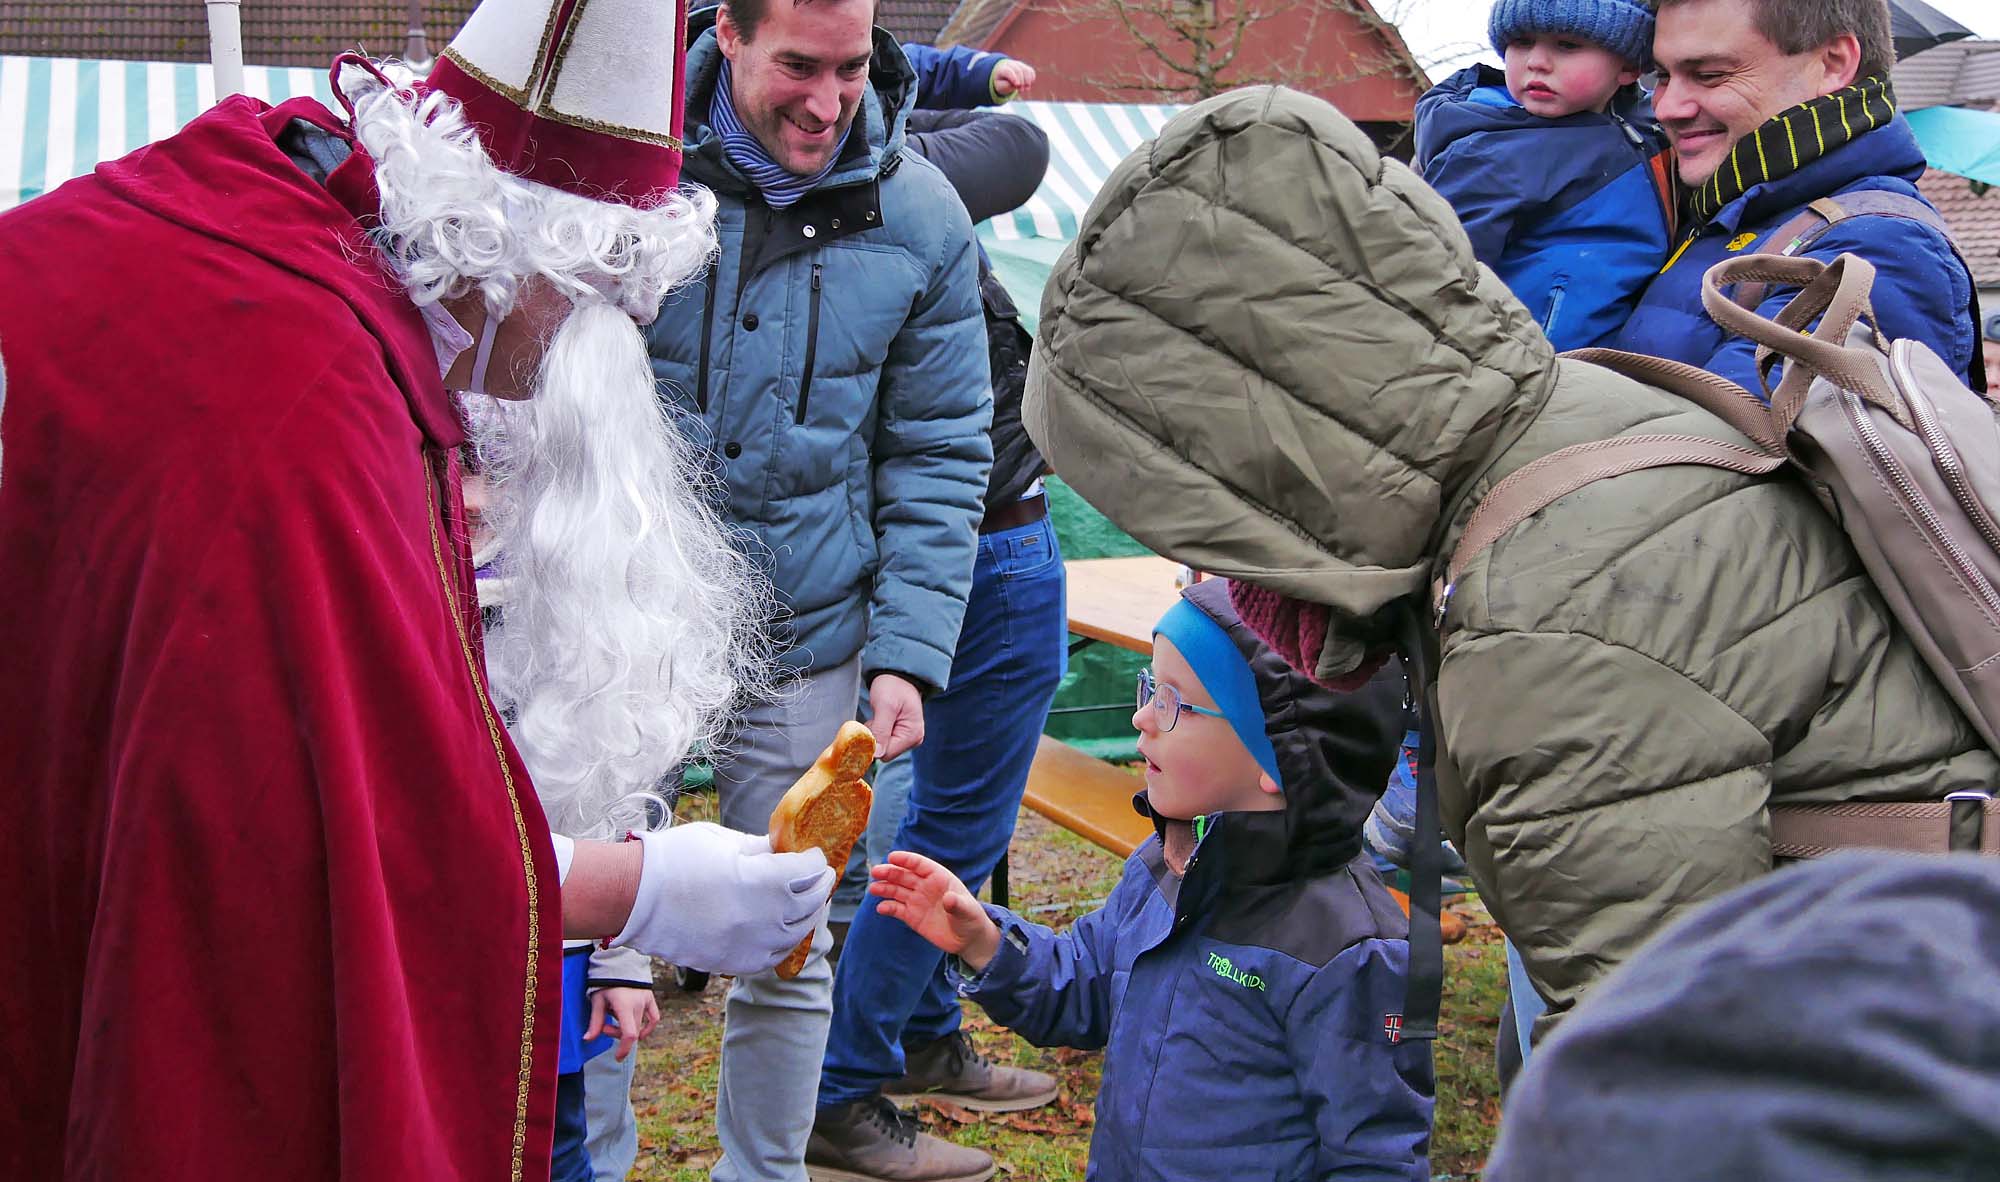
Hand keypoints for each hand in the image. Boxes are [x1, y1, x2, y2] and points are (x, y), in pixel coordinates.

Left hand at [586, 986, 660, 1061]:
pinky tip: (640, 1031)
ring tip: (615, 1017)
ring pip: (639, 1025)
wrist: (619, 963)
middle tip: (605, 1027)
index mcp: (624, 1005)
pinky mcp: (650, 998)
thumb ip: (595, 1022)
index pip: (629, 1033)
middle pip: (631, 1031)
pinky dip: (647, 1027)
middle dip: (617, 1034)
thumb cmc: (605, 982)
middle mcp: (638, 1004)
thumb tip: (588, 1039)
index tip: (618, 1058)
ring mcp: (646, 1001)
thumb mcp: (597, 1001)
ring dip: (627, 1028)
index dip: (624, 1048)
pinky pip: (654, 1018)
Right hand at [613, 823, 834, 975]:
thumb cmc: (675, 859)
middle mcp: (765, 916)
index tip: (812, 854)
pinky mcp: (734, 963)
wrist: (634, 897)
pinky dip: (781, 942)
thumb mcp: (724, 841)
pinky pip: (771, 957)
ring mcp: (751, 944)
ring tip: (804, 903)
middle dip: (818, 886)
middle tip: (819, 877)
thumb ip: (760, 848)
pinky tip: (779, 930)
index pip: (809, 870)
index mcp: (764, 880)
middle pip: (811, 903)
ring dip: (804, 916)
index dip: (814, 859)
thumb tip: (783, 849)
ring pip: (796, 934)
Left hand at [867, 673, 924, 759]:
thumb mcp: (885, 706)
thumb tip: (876, 755)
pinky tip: (879, 719)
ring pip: (882, 747)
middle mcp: (912, 740)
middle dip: (874, 738)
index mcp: (912, 735)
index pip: (887, 754)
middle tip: (875, 719)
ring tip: (878, 716)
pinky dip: (877, 732)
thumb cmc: (893, 686)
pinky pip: (883, 741)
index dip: (873, 744)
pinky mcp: (900, 734)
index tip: (868, 727)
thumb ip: (881, 731)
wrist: (897, 675)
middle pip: (885, 752)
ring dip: (874, 734)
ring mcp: (907, 738)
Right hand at [870, 851, 1001, 970]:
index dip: (906, 859)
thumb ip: (958, 904)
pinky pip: (897, 909)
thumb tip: (949, 898)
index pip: (920, 864)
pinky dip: (888, 907)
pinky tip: (881, 908)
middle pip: (904, 875)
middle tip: (875, 871)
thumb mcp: (968, 911)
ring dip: (884, 888)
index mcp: (939, 877)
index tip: (892, 857)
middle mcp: (925, 886)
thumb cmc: (971, 919)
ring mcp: (917, 901)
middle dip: (890, 872)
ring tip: (873, 889)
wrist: (967, 939)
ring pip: (897, 891)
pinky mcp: (912, 916)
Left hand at [992, 59, 1036, 98]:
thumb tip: (1016, 85)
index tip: (1017, 85)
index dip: (1014, 78)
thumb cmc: (1001, 82)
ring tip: (1026, 89)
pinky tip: (1028, 85)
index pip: (1009, 71)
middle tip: (1021, 90)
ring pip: (1026, 70)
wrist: (1003, 74)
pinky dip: (1031, 78)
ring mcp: (1019, 65)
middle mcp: (1011, 64)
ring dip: (1028, 80)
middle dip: (1021, 81)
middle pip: (1018, 71)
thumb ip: (1006, 86)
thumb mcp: (1000, 86)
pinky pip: (1031, 71)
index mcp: (1002, 69)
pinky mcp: (1025, 67)